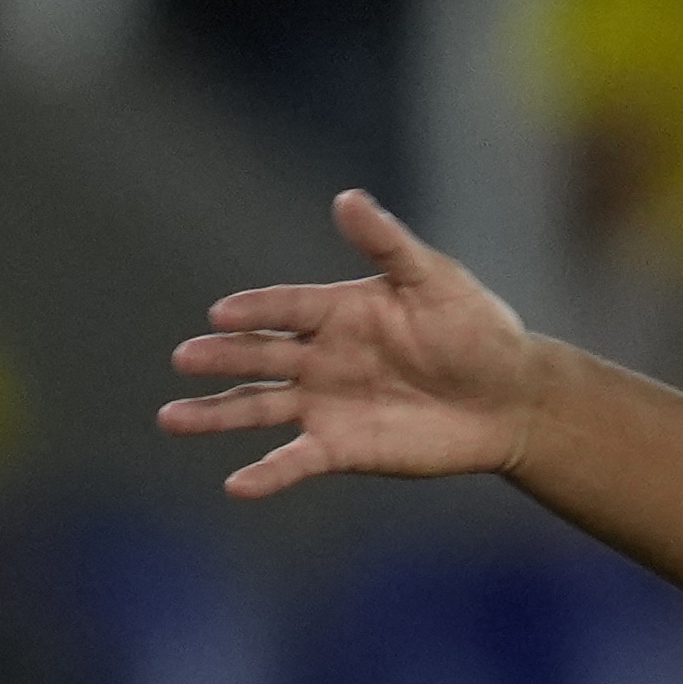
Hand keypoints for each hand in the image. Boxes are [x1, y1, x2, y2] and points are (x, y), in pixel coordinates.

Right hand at [160, 191, 546, 496]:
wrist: (511, 398)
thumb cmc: (478, 330)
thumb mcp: (435, 281)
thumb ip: (388, 245)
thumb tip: (347, 198)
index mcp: (338, 310)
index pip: (285, 307)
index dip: (256, 311)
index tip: (221, 315)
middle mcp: (321, 356)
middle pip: (261, 356)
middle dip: (222, 358)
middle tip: (184, 359)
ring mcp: (327, 403)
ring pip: (260, 406)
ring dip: (217, 413)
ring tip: (172, 419)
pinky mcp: (342, 447)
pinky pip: (296, 460)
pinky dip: (267, 474)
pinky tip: (236, 485)